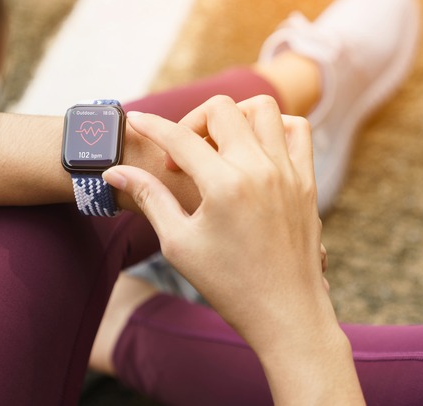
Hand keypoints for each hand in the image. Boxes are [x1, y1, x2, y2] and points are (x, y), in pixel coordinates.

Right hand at [104, 95, 327, 341]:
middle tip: (181, 156)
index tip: (133, 119)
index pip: (179, 137)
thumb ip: (149, 198)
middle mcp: (260, 169)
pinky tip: (255, 150)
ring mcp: (289, 171)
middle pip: (220, 109)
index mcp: (224, 185)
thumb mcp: (178, 243)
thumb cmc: (228, 284)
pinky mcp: (306, 181)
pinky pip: (298, 130)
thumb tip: (115, 172)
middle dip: (190, 121)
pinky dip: (275, 127)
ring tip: (217, 146)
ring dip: (234, 116)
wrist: (285, 314)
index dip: (150, 125)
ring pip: (263, 108)